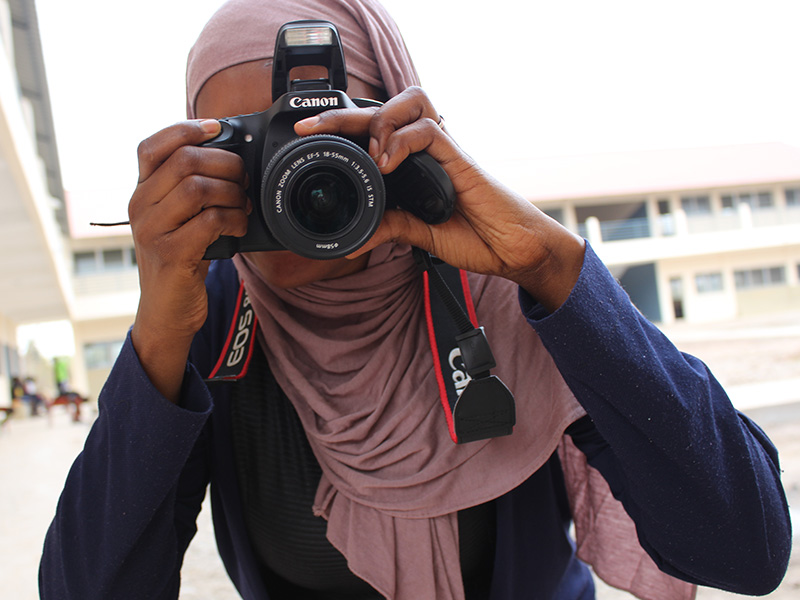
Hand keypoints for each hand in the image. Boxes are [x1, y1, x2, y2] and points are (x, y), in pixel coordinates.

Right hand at [128, 120, 249, 400]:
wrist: (167, 311)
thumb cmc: (181, 259)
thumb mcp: (178, 219)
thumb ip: (190, 189)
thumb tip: (232, 157)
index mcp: (141, 192)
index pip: (151, 145)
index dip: (185, 130)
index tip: (218, 128)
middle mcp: (139, 206)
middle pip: (185, 161)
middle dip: (226, 164)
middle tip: (244, 179)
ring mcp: (152, 230)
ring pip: (198, 188)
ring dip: (233, 193)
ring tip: (243, 206)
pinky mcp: (170, 253)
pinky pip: (209, 220)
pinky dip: (233, 220)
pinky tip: (239, 227)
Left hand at [294, 87, 584, 311]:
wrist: (513, 250)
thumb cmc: (476, 237)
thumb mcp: (421, 236)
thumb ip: (392, 228)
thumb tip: (356, 239)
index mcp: (415, 165)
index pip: (376, 133)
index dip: (342, 130)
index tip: (309, 138)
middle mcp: (428, 150)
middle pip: (385, 108)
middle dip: (344, 115)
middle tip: (313, 128)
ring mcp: (444, 150)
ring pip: (410, 101)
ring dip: (380, 120)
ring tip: (368, 153)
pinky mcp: (459, 158)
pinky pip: (428, 131)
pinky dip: (402, 142)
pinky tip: (388, 164)